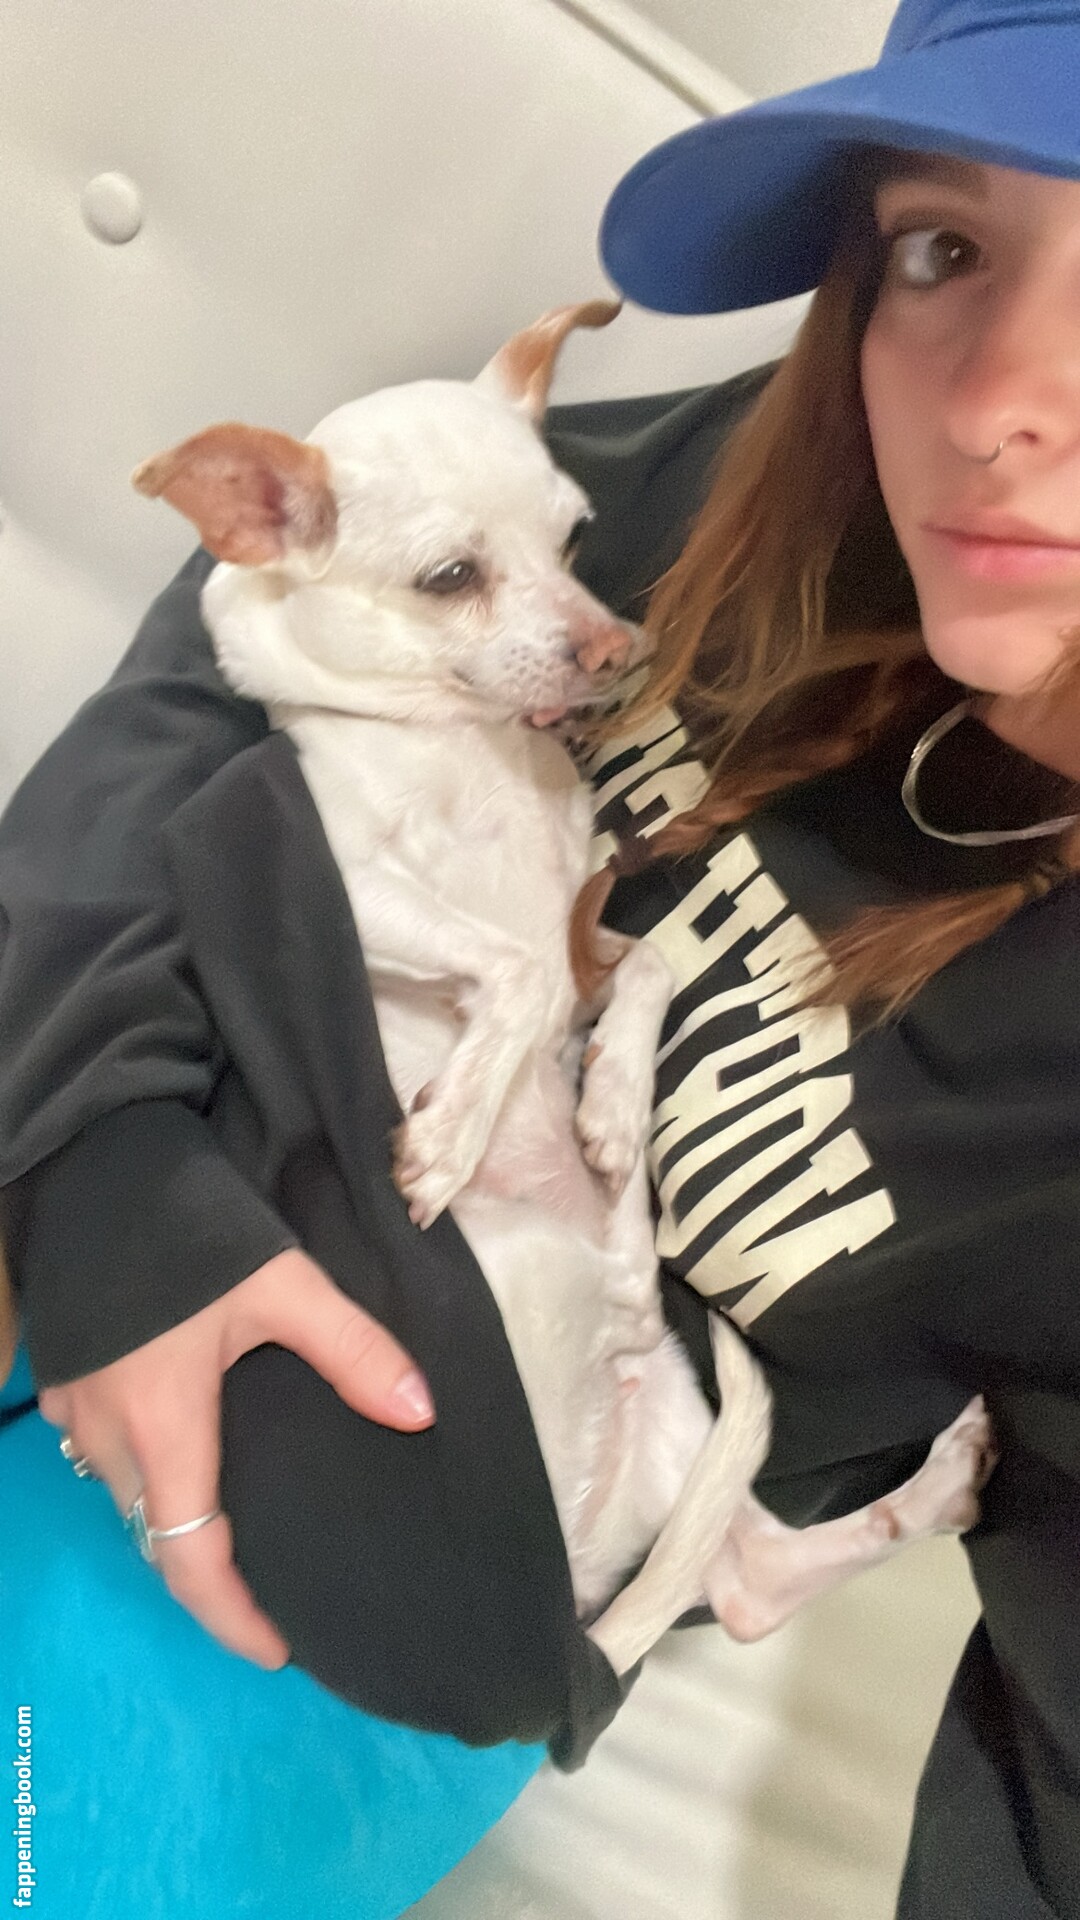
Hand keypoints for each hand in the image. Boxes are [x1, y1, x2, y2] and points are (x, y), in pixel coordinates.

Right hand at [37, 1248, 434, 1667]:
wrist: (96, 1162)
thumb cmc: (190, 1228)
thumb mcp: (284, 1284)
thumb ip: (353, 1350)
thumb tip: (420, 1412)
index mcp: (163, 1427)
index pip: (189, 1558)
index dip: (231, 1616)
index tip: (278, 1649)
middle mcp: (106, 1434)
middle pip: (157, 1533)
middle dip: (209, 1570)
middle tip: (273, 1581)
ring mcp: (73, 1406)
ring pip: (128, 1492)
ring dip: (178, 1515)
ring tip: (243, 1516)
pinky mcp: (64, 1375)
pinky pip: (105, 1450)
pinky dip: (150, 1466)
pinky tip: (192, 1442)